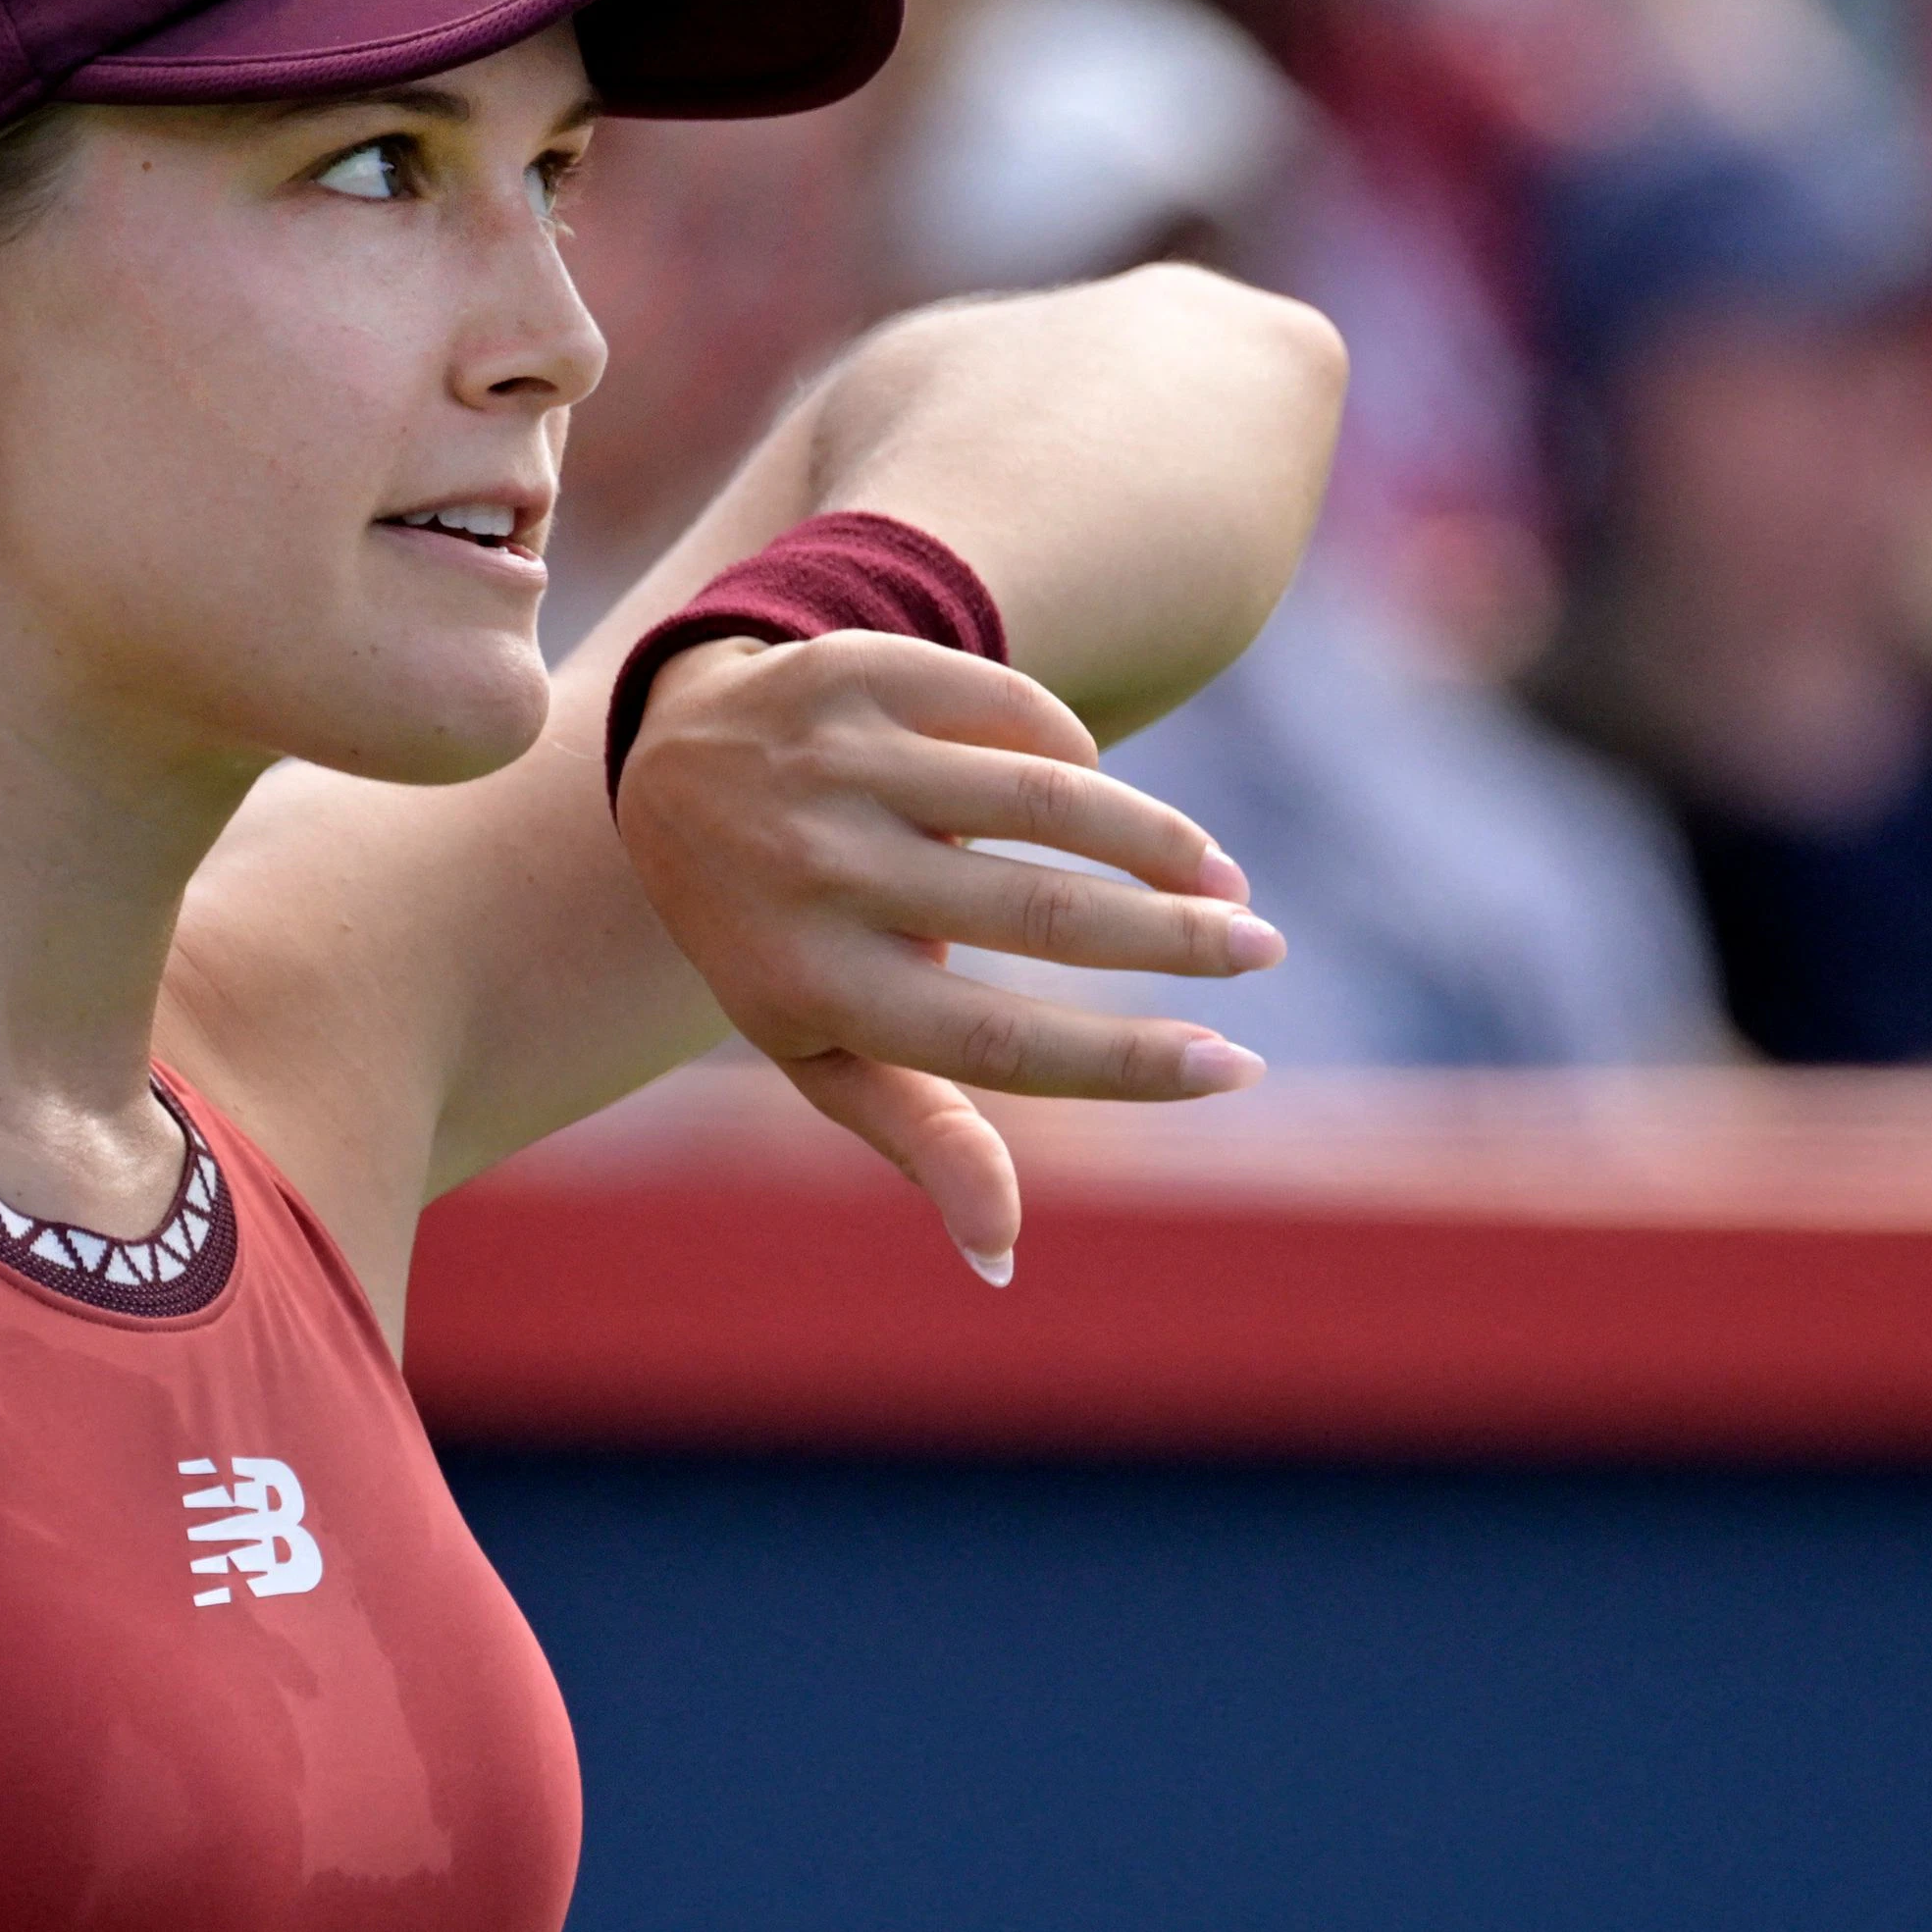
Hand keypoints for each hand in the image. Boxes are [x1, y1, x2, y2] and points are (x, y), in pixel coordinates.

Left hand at [612, 632, 1278, 1286]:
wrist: (671, 758)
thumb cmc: (775, 932)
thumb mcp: (817, 1040)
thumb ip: (918, 1134)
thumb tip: (1001, 1258)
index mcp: (809, 984)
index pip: (997, 1041)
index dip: (1127, 1062)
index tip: (1235, 1067)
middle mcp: (817, 871)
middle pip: (1041, 915)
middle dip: (1178, 941)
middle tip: (1259, 951)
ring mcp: (836, 762)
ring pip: (1047, 797)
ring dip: (1159, 841)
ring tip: (1220, 878)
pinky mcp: (858, 672)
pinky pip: (1013, 710)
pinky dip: (1076, 753)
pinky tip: (1102, 793)